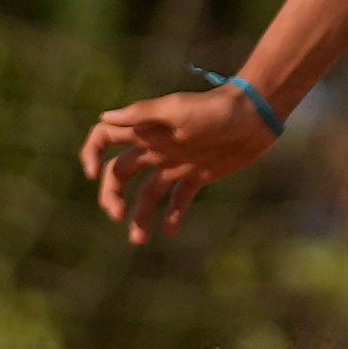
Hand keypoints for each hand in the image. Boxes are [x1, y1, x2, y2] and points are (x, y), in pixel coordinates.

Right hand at [78, 86, 276, 243]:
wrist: (256, 116)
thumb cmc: (217, 108)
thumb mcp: (178, 109)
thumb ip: (143, 113)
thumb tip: (105, 117)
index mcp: (146, 129)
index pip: (105, 137)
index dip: (91, 153)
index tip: (91, 175)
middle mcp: (156, 148)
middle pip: (119, 174)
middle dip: (112, 195)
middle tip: (118, 216)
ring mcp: (176, 163)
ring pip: (148, 193)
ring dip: (140, 215)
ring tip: (140, 240)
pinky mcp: (198, 176)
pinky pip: (180, 199)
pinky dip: (172, 216)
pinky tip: (168, 232)